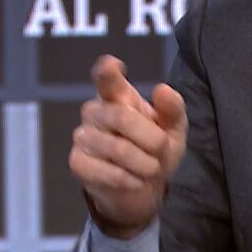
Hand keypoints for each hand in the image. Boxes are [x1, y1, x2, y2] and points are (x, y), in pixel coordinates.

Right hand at [69, 55, 187, 238]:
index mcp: (118, 95)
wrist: (143, 187)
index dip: (107, 71)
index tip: (112, 65)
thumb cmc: (156, 148)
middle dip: (151, 138)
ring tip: (151, 168)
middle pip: (120, 117)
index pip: (106, 78)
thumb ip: (173, 109)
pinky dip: (130, 180)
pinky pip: (107, 172)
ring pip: (117, 148)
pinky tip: (135, 180)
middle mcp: (95, 111)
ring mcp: (83, 137)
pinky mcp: (77, 163)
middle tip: (162, 149)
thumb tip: (162, 90)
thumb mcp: (174, 129)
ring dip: (144, 163)